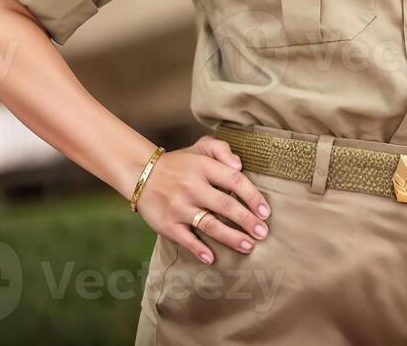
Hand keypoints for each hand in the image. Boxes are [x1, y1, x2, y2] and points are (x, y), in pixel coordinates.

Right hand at [133, 135, 270, 264]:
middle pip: (226, 205)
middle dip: (247, 220)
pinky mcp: (167, 224)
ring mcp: (179, 207)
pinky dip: (198, 250)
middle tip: (263, 233)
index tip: (265, 212)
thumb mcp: (199, 148)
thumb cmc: (179, 164)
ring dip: (231, 237)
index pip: (234, 180)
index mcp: (203, 167)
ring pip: (209, 224)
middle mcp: (192, 187)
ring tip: (249, 246)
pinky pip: (185, 239)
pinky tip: (212, 258)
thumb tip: (239, 164)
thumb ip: (221, 149)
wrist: (141, 174)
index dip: (252, 196)